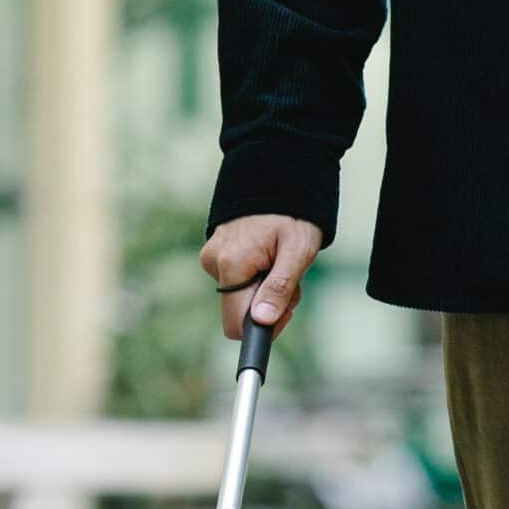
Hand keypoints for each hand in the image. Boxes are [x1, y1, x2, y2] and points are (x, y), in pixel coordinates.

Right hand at [200, 214, 324, 342]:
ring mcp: (212, 257)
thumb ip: (279, 288)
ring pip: (241, 297)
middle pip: (241, 312)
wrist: (277, 180)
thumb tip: (261, 320)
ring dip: (267, 289)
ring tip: (281, 261)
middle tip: (291, 279)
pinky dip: (258, 277)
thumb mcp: (296, 252)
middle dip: (269, 304)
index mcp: (231, 265)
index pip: (235, 325)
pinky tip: (270, 256)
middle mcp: (214, 262)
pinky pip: (237, 281)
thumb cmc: (292, 215)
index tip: (285, 310)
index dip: (262, 328)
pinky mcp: (216, 254)